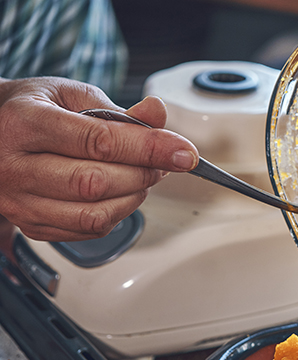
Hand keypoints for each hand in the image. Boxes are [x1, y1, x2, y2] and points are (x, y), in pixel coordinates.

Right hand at [0, 76, 198, 241]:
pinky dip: (116, 215)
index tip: (184, 153)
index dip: (150, 148)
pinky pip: (86, 231)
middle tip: (161, 163)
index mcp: (26, 123)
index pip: (100, 141)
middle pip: (97, 183)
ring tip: (141, 178)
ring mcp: (20, 202)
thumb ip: (116, 108)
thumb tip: (158, 115)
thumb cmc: (30, 110)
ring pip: (93, 215)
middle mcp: (15, 167)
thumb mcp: (69, 94)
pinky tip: (119, 195)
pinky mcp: (31, 226)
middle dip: (143, 173)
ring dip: (133, 198)